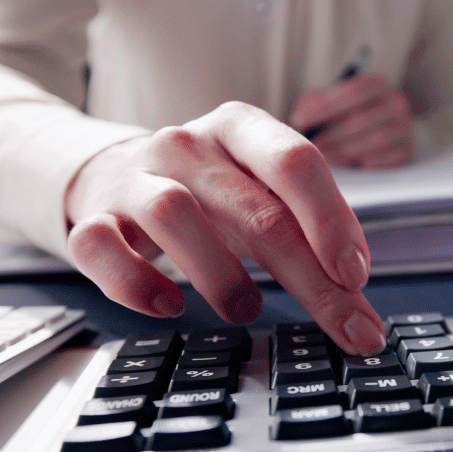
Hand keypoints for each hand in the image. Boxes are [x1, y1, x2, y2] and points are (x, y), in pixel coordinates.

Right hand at [63, 102, 387, 354]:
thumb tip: (358, 303)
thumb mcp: (264, 196)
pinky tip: (169, 306)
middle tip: (343, 323)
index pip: (296, 162)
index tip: (357, 276)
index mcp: (240, 128)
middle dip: (309, 276)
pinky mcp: (93, 219)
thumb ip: (312, 236)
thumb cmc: (210, 193)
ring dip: (221, 275)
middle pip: (256, 210)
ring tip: (247, 309)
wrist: (114, 177)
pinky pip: (100, 247)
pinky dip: (135, 283)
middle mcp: (186, 145)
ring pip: (175, 216)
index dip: (332, 221)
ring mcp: (136, 180)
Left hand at [287, 72, 413, 168]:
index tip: (299, 120)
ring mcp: (404, 128)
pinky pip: (384, 160)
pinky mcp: (405, 152)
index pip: (352, 92)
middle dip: (330, 134)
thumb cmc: (346, 113)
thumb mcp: (330, 101)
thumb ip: (313, 103)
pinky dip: (362, 163)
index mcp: (377, 84)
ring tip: (322, 157)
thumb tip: (300, 117)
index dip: (324, 106)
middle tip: (309, 146)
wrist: (381, 130)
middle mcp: (396, 103)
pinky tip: (346, 164)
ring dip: (343, 151)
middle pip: (361, 119)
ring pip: (374, 141)